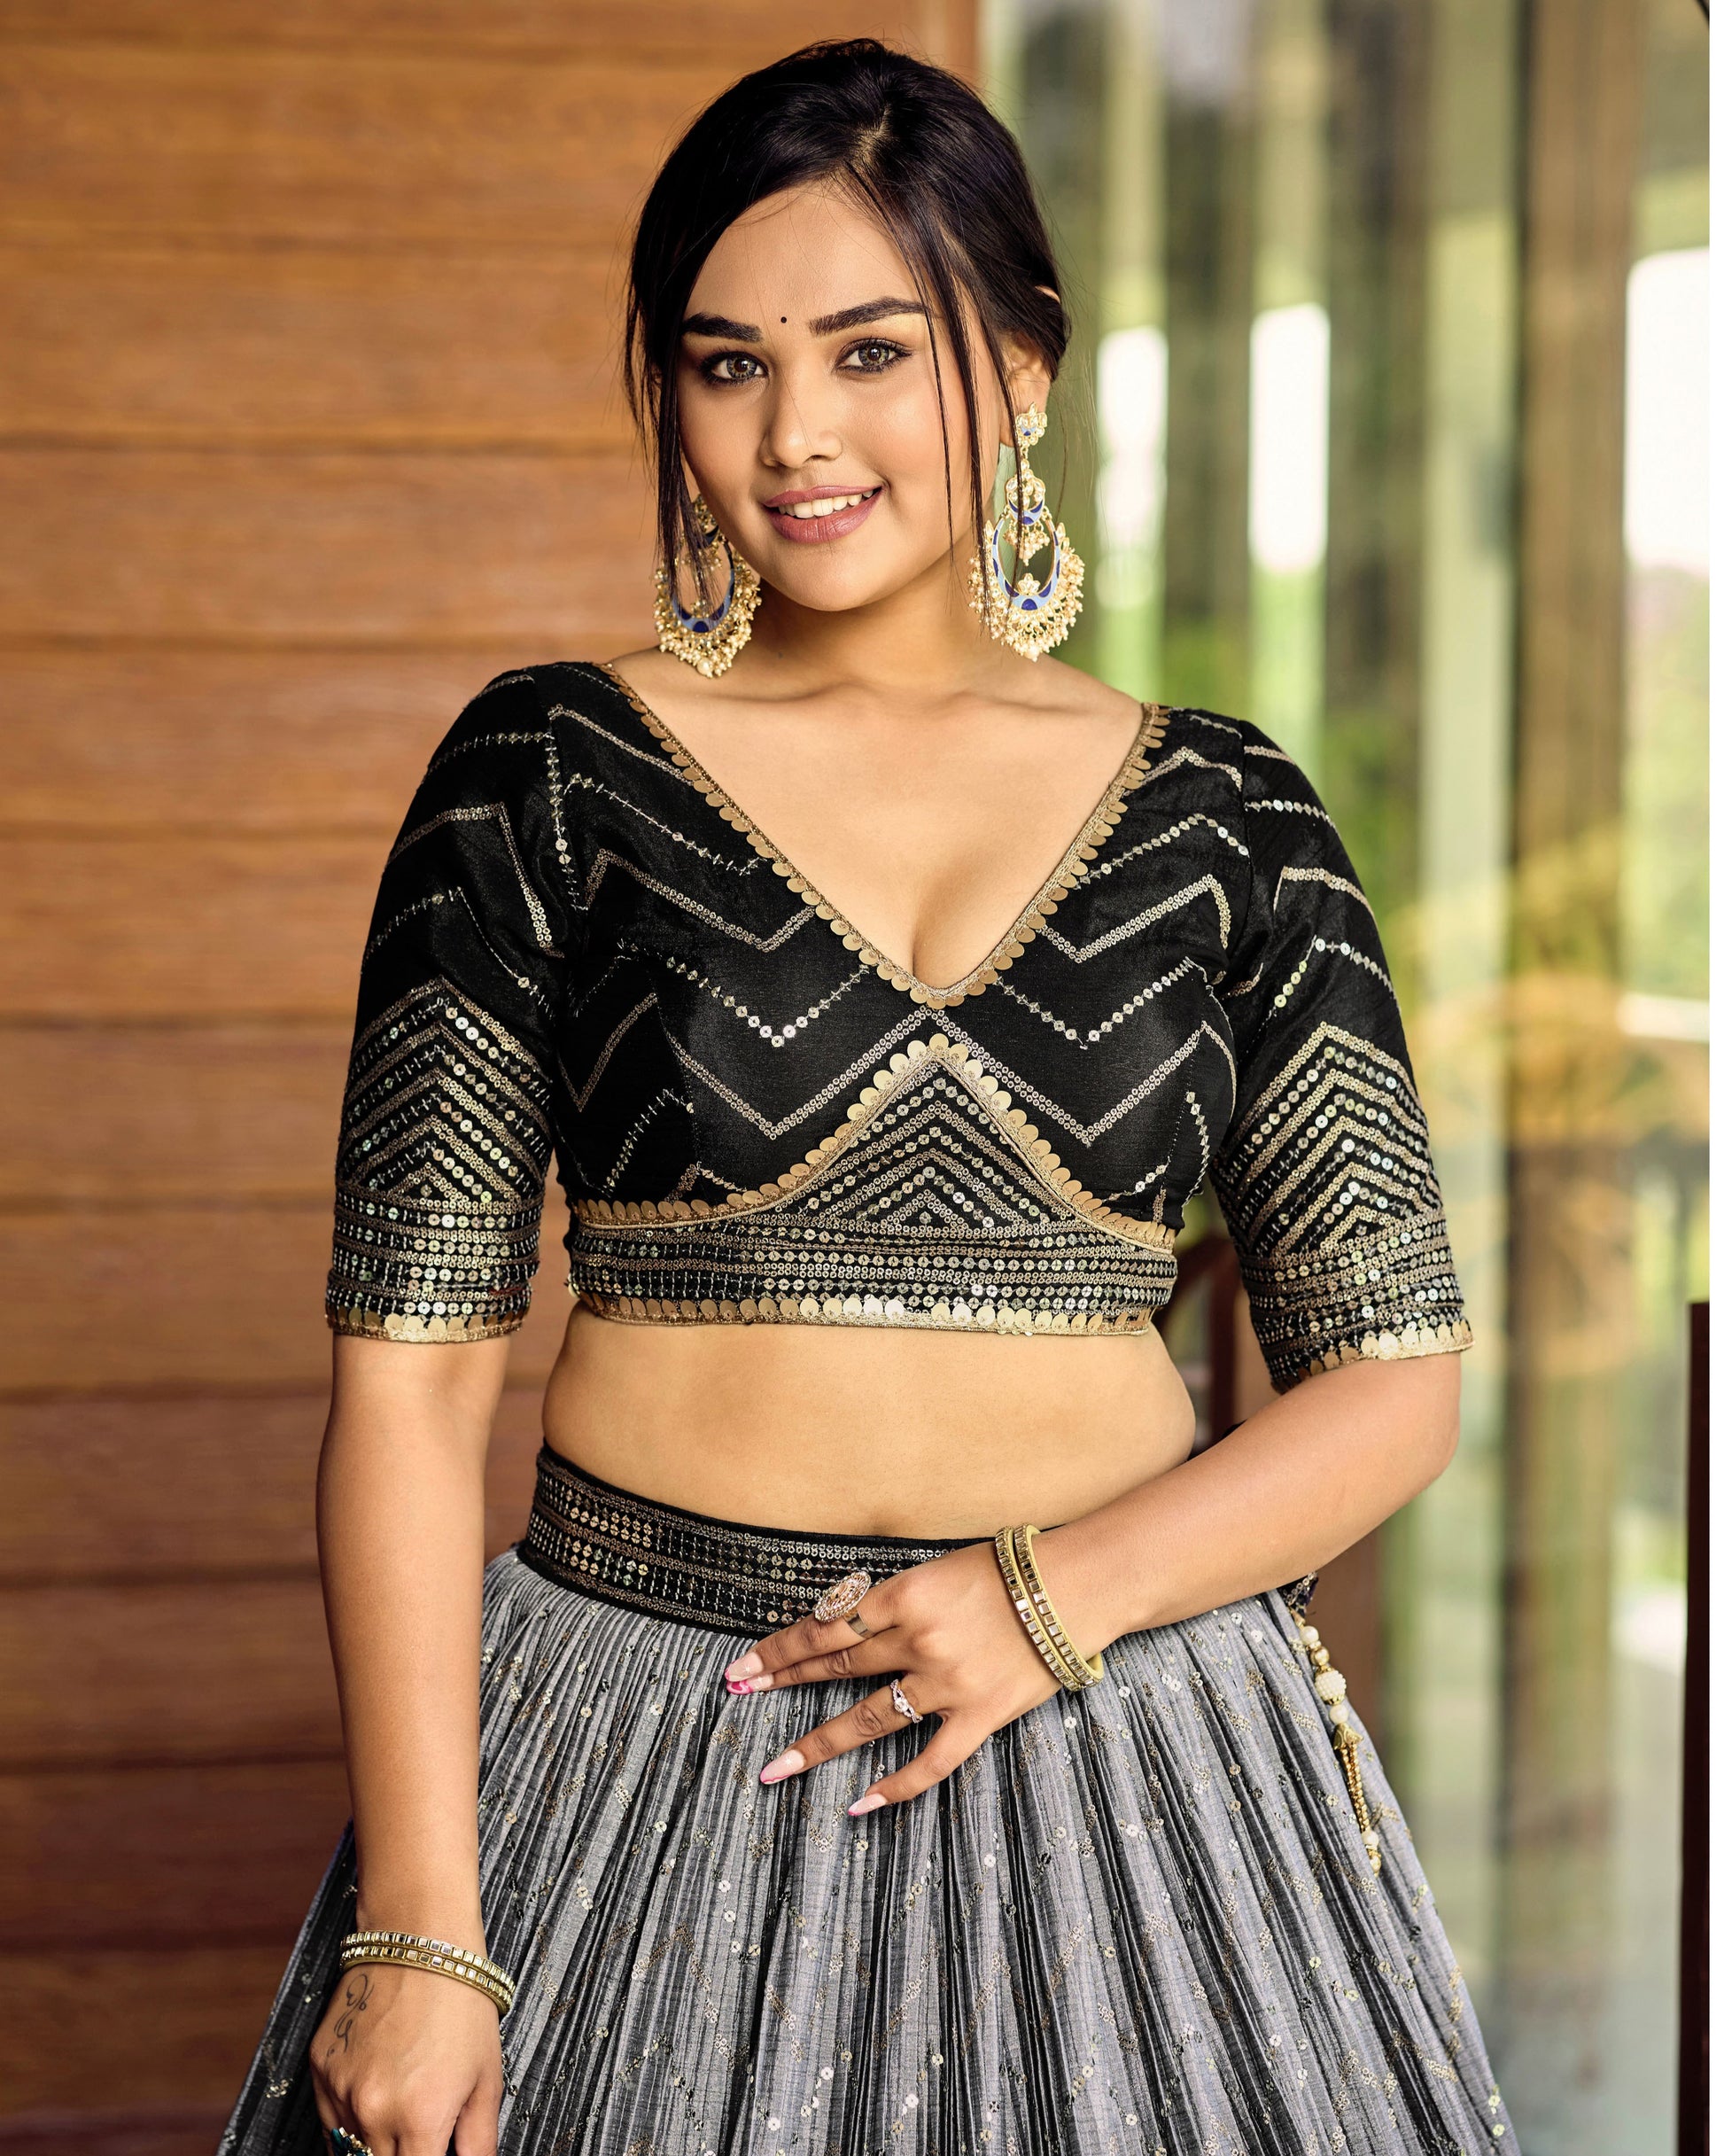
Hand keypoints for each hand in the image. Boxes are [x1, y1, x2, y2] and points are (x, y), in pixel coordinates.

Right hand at [311, 1962, 502, 2155]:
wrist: (419, 1938)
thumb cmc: (461, 2002)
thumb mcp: (487, 2077)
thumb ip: (479, 2142)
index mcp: (421, 2119)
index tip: (433, 2151)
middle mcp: (374, 2111)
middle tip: (420, 2135)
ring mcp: (342, 2090)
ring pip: (349, 2150)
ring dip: (374, 2146)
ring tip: (401, 2109)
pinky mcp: (320, 2068)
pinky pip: (330, 2118)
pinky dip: (351, 2120)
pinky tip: (376, 2094)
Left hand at [720, 1530, 1108, 1811]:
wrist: (1080, 1587)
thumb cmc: (1011, 1568)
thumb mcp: (939, 1567)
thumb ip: (895, 1599)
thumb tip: (845, 1622)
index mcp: (905, 1595)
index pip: (825, 1626)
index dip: (779, 1647)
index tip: (742, 1665)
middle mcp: (918, 1640)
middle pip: (835, 1667)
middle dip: (781, 1681)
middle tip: (738, 1697)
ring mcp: (948, 1683)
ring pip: (867, 1719)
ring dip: (816, 1743)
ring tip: (775, 1765)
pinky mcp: (980, 1716)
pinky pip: (929, 1761)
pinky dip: (893, 1785)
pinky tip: (857, 1802)